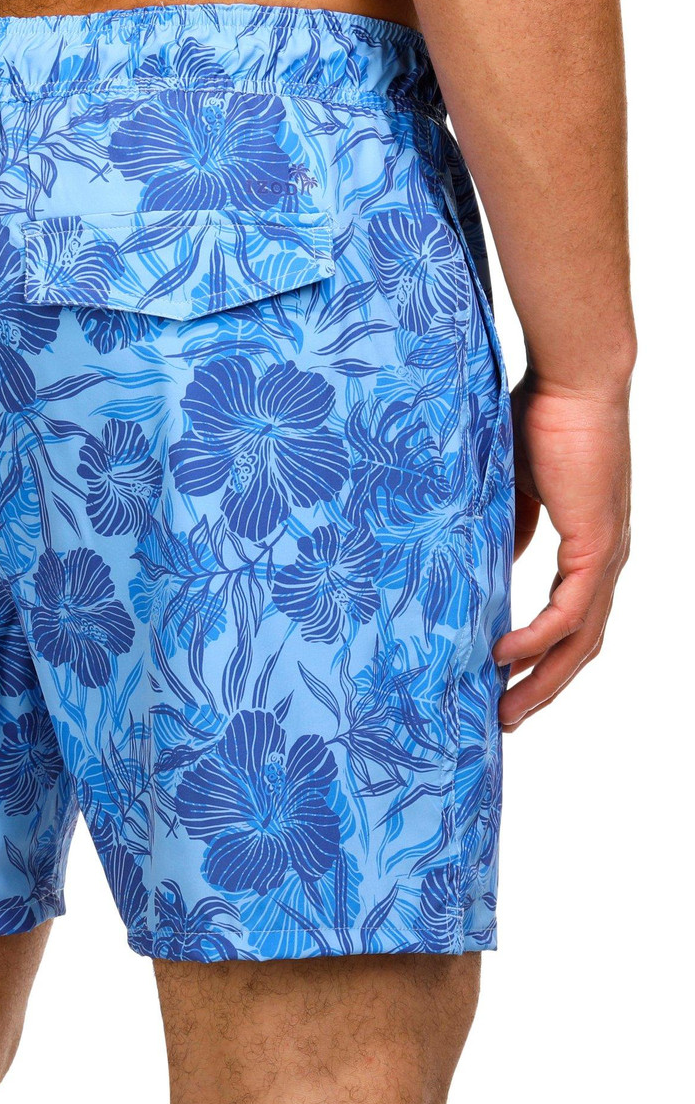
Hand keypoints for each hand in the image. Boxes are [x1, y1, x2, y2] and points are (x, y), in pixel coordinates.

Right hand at [493, 376, 630, 730]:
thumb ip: (510, 530)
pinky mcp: (598, 545)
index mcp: (590, 547)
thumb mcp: (514, 489)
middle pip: (581, 645)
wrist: (572, 381)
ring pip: (581, 639)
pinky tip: (504, 657)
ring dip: (543, 680)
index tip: (503, 684)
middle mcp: (606, 560)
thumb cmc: (541, 420)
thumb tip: (496, 563)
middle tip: (504, 721)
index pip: (573, 620)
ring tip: (504, 710)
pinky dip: (539, 640)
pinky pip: (570, 611)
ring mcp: (607, 555)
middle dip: (543, 688)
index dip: (542, 657)